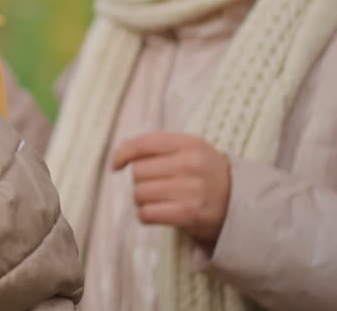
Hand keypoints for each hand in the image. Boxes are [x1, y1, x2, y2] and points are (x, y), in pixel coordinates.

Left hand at [110, 133, 230, 248]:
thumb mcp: (191, 150)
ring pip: (139, 193)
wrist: (242, 205)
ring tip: (160, 200)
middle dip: (141, 181)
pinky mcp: (188, 214)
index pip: (142, 144)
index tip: (116, 165)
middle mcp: (190, 164)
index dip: (122, 154)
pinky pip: (146, 213)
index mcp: (190, 143)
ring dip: (142, 200)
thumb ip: (158, 147)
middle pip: (138, 172)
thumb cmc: (206, 175)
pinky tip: (158, 213)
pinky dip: (146, 215)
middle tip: (158, 187)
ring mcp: (190, 190)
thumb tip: (118, 157)